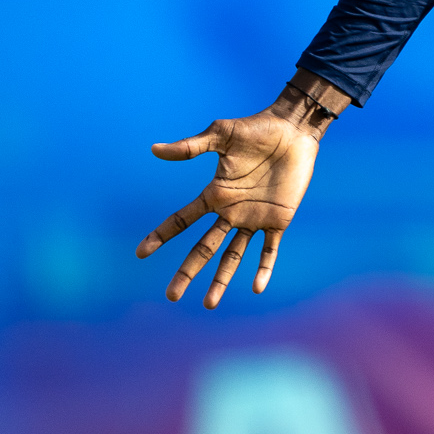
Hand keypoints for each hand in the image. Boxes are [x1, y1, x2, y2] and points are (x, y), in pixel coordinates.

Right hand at [138, 73, 342, 307]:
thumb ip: (191, 146)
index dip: (161, 235)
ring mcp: (254, 218)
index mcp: (214, 195)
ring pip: (232, 256)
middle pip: (203, 248)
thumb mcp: (222, 135)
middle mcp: (230, 212)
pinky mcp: (278, 220)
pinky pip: (269, 249)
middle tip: (171, 296)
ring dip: (221, 279)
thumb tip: (154, 150)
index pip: (181, 220)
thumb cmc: (256, 128)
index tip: (141, 253)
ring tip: (209, 304)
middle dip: (187, 271)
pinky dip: (264, 267)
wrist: (293, 130)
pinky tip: (257, 287)